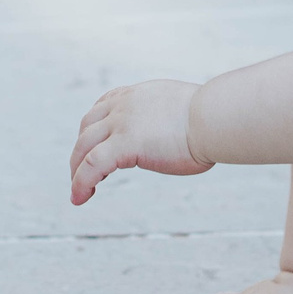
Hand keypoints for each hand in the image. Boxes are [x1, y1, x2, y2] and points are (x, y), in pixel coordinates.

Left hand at [70, 79, 212, 204]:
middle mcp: (125, 104)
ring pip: (84, 146)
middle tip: (80, 171)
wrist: (216, 118)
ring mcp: (122, 123)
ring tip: (78, 190)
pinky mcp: (124, 144)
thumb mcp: (185, 112)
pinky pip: (91, 164)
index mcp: (139, 96)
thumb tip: (180, 133)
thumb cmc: (214, 119)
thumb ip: (171, 120)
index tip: (95, 145)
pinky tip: (79, 198)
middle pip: (87, 125)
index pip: (105, 105)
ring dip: (76, 169)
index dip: (94, 127)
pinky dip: (80, 182)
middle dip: (80, 150)